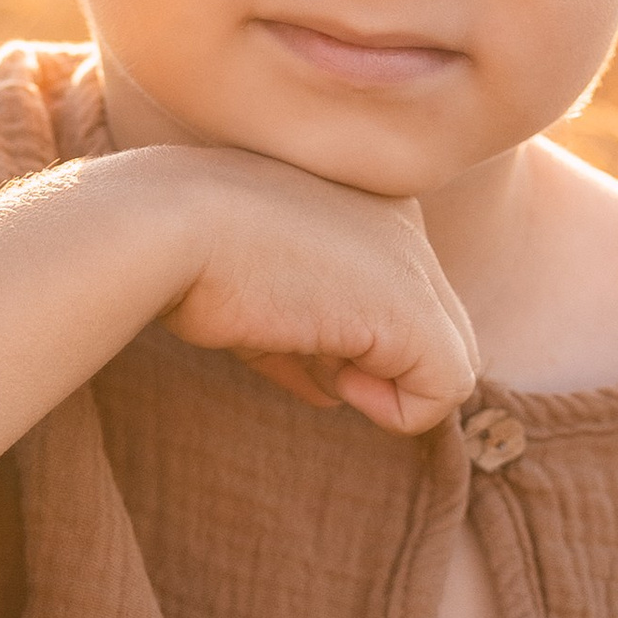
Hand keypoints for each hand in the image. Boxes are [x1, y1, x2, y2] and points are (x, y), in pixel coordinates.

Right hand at [152, 149, 481, 434]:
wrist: (168, 223)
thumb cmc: (191, 253)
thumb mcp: (260, 292)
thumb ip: (309, 335)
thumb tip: (335, 391)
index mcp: (369, 203)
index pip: (394, 295)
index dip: (351, 341)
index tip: (286, 332)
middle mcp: (405, 225)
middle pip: (431, 329)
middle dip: (377, 366)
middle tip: (309, 355)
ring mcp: (415, 264)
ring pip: (448, 361)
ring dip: (383, 388)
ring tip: (313, 354)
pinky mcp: (413, 310)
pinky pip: (445, 392)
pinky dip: (397, 414)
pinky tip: (338, 382)